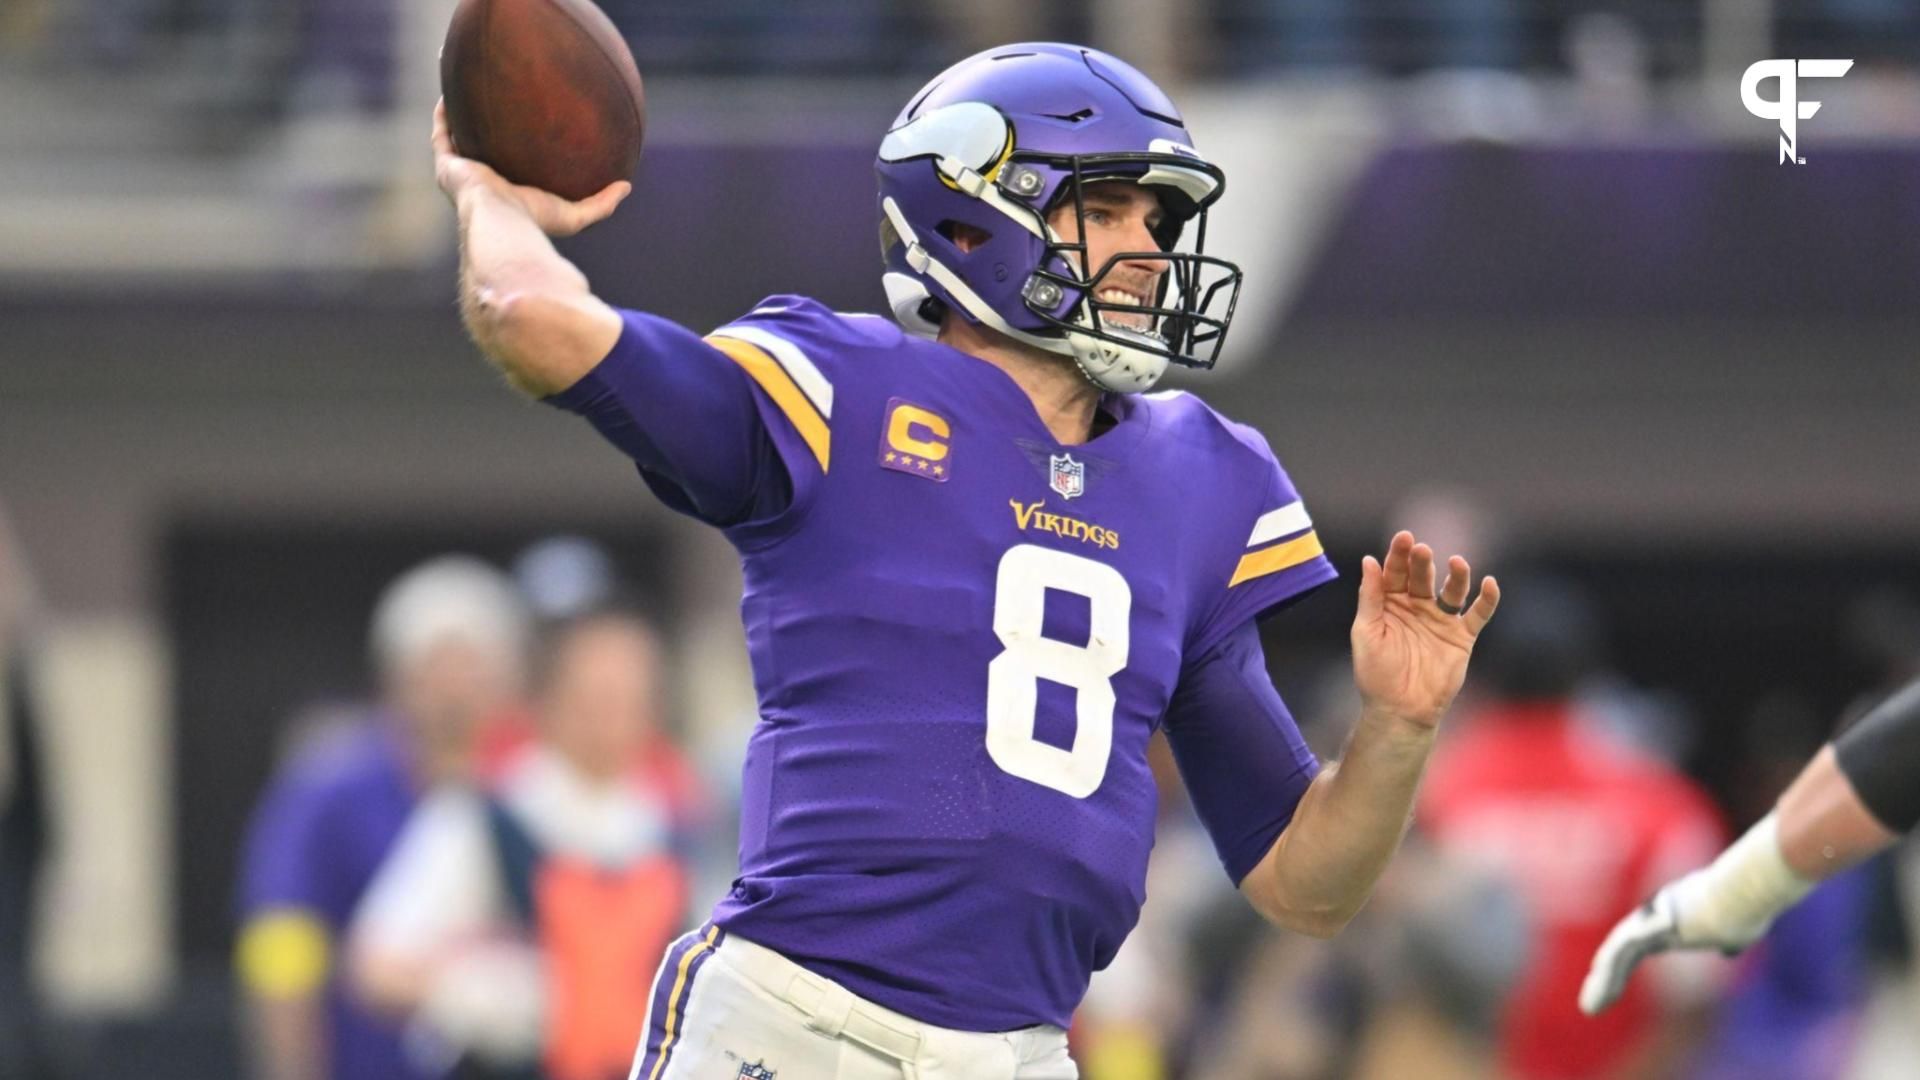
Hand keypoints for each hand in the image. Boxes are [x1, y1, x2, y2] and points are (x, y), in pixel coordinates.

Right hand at [432, 99, 628, 236]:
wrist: (503, 225)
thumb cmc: (537, 223)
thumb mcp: (576, 214)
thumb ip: (601, 203)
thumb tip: (626, 186)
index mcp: (505, 195)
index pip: (508, 171)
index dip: (511, 152)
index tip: (522, 131)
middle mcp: (481, 184)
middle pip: (480, 151)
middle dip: (483, 131)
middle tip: (495, 106)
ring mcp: (461, 174)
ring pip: (457, 138)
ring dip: (460, 116)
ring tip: (466, 88)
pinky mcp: (447, 166)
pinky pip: (442, 132)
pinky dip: (445, 112)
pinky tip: (451, 89)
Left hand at [1350, 531, 1498, 728]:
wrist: (1400, 710)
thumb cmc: (1376, 673)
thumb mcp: (1366, 632)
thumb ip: (1370, 596)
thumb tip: (1369, 560)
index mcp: (1390, 603)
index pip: (1395, 572)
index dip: (1399, 554)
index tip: (1404, 538)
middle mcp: (1416, 606)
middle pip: (1422, 577)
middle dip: (1422, 562)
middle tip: (1423, 550)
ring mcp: (1440, 620)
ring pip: (1452, 590)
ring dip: (1456, 575)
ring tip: (1457, 562)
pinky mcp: (1461, 637)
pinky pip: (1478, 614)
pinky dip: (1486, 599)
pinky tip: (1489, 583)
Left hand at [1580, 868, 1768, 1015]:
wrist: (1747, 890)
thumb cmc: (1747, 908)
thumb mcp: (1739, 929)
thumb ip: (1727, 938)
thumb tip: (1729, 949)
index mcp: (1671, 922)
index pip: (1637, 947)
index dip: (1622, 967)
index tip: (1610, 987)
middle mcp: (1655, 918)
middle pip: (1622, 952)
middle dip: (1607, 978)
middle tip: (1591, 1005)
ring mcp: (1652, 919)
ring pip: (1617, 953)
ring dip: (1603, 982)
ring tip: (1590, 1008)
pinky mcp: (1652, 923)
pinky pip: (1621, 949)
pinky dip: (1609, 969)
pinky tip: (1598, 984)